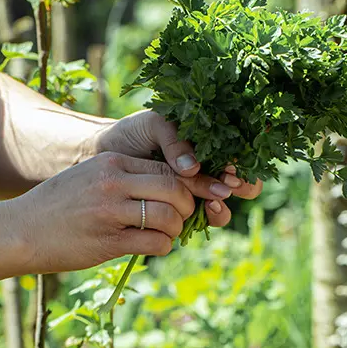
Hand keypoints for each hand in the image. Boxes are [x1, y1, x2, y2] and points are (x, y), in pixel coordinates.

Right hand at [11, 152, 199, 273]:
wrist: (20, 231)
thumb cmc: (55, 207)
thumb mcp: (87, 176)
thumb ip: (120, 177)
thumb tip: (160, 189)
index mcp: (111, 162)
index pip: (164, 167)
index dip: (182, 184)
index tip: (182, 198)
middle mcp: (112, 182)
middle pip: (173, 188)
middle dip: (186, 205)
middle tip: (182, 217)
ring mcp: (110, 212)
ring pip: (168, 216)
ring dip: (175, 228)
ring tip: (167, 234)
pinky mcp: (108, 241)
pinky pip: (154, 242)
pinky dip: (163, 246)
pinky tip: (154, 246)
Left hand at [93, 111, 263, 227]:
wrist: (102, 155)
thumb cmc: (133, 133)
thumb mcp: (155, 125)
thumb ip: (175, 141)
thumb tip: (193, 168)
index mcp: (209, 144)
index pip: (239, 154)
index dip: (242, 162)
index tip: (233, 167)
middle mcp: (208, 171)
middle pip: (242, 185)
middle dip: (243, 187)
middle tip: (230, 186)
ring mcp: (195, 195)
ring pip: (222, 208)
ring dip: (223, 208)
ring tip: (213, 203)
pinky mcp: (179, 214)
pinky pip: (199, 222)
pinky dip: (203, 220)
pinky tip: (199, 212)